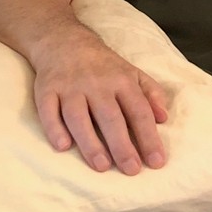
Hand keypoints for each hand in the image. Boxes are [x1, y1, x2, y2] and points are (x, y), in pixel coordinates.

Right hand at [33, 36, 167, 174]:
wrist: (65, 41)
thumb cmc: (104, 65)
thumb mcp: (131, 73)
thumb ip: (150, 93)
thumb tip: (164, 118)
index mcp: (121, 80)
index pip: (139, 111)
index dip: (149, 137)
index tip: (157, 162)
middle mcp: (97, 84)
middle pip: (110, 117)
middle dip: (122, 145)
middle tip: (132, 170)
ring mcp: (70, 87)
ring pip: (79, 117)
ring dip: (90, 142)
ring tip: (102, 166)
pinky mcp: (47, 90)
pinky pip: (49, 110)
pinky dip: (54, 128)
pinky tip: (63, 146)